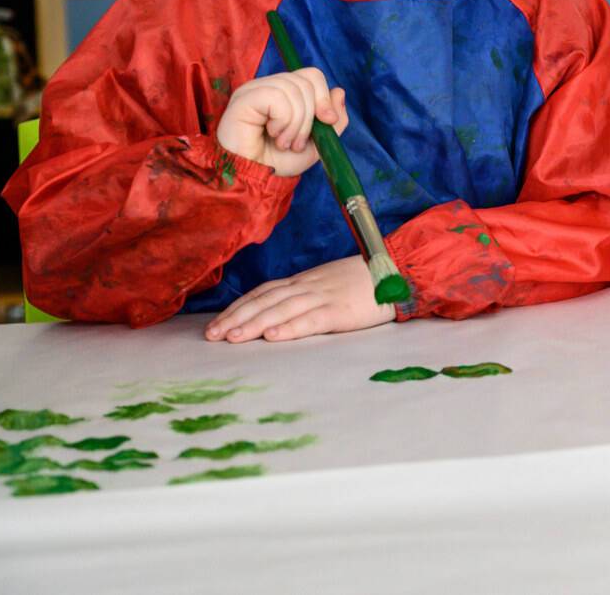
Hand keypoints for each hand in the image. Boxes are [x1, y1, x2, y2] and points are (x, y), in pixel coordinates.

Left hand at [204, 256, 394, 342]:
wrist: (398, 271)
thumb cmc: (367, 280)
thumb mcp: (331, 282)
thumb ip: (308, 293)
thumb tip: (284, 309)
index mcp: (306, 281)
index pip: (264, 292)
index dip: (239, 307)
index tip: (218, 322)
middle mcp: (309, 286)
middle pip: (265, 300)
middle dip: (236, 318)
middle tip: (212, 335)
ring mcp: (324, 297)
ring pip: (281, 310)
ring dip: (253, 324)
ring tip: (232, 338)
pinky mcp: (341, 311)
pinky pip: (311, 319)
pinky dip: (290, 328)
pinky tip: (272, 336)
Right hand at [215, 69, 346, 177]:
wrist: (255, 179)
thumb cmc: (279, 161)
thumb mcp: (317, 143)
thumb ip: (334, 120)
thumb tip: (339, 91)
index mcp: (284, 92)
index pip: (311, 75)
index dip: (324, 97)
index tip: (327, 120)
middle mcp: (268, 86)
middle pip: (305, 81)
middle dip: (310, 116)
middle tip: (297, 142)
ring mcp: (254, 90)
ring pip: (292, 89)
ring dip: (296, 123)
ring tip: (284, 143)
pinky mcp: (243, 98)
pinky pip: (275, 96)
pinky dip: (283, 120)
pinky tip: (273, 134)